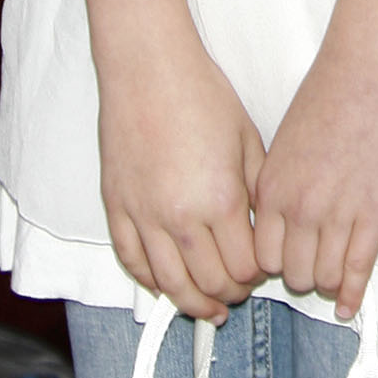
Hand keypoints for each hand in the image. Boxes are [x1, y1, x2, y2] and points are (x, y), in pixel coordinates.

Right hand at [98, 29, 263, 319]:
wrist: (150, 70)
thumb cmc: (202, 96)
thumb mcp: (248, 141)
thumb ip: (256, 193)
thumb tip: (260, 232)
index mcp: (220, 200)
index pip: (244, 266)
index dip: (257, 275)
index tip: (261, 271)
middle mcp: (181, 217)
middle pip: (209, 282)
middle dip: (230, 293)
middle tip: (238, 291)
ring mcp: (143, 216)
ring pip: (169, 285)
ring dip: (193, 303)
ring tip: (209, 307)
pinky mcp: (116, 209)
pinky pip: (133, 262)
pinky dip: (151, 282)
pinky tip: (167, 287)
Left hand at [252, 54, 377, 319]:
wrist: (364, 74)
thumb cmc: (325, 99)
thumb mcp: (281, 146)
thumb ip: (275, 189)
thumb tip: (275, 223)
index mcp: (271, 191)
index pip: (261, 257)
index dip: (274, 264)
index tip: (285, 261)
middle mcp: (299, 210)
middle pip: (291, 274)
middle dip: (302, 274)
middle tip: (312, 265)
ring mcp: (337, 214)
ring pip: (324, 277)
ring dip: (327, 281)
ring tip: (334, 274)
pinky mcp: (374, 214)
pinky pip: (357, 269)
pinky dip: (352, 294)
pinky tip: (349, 305)